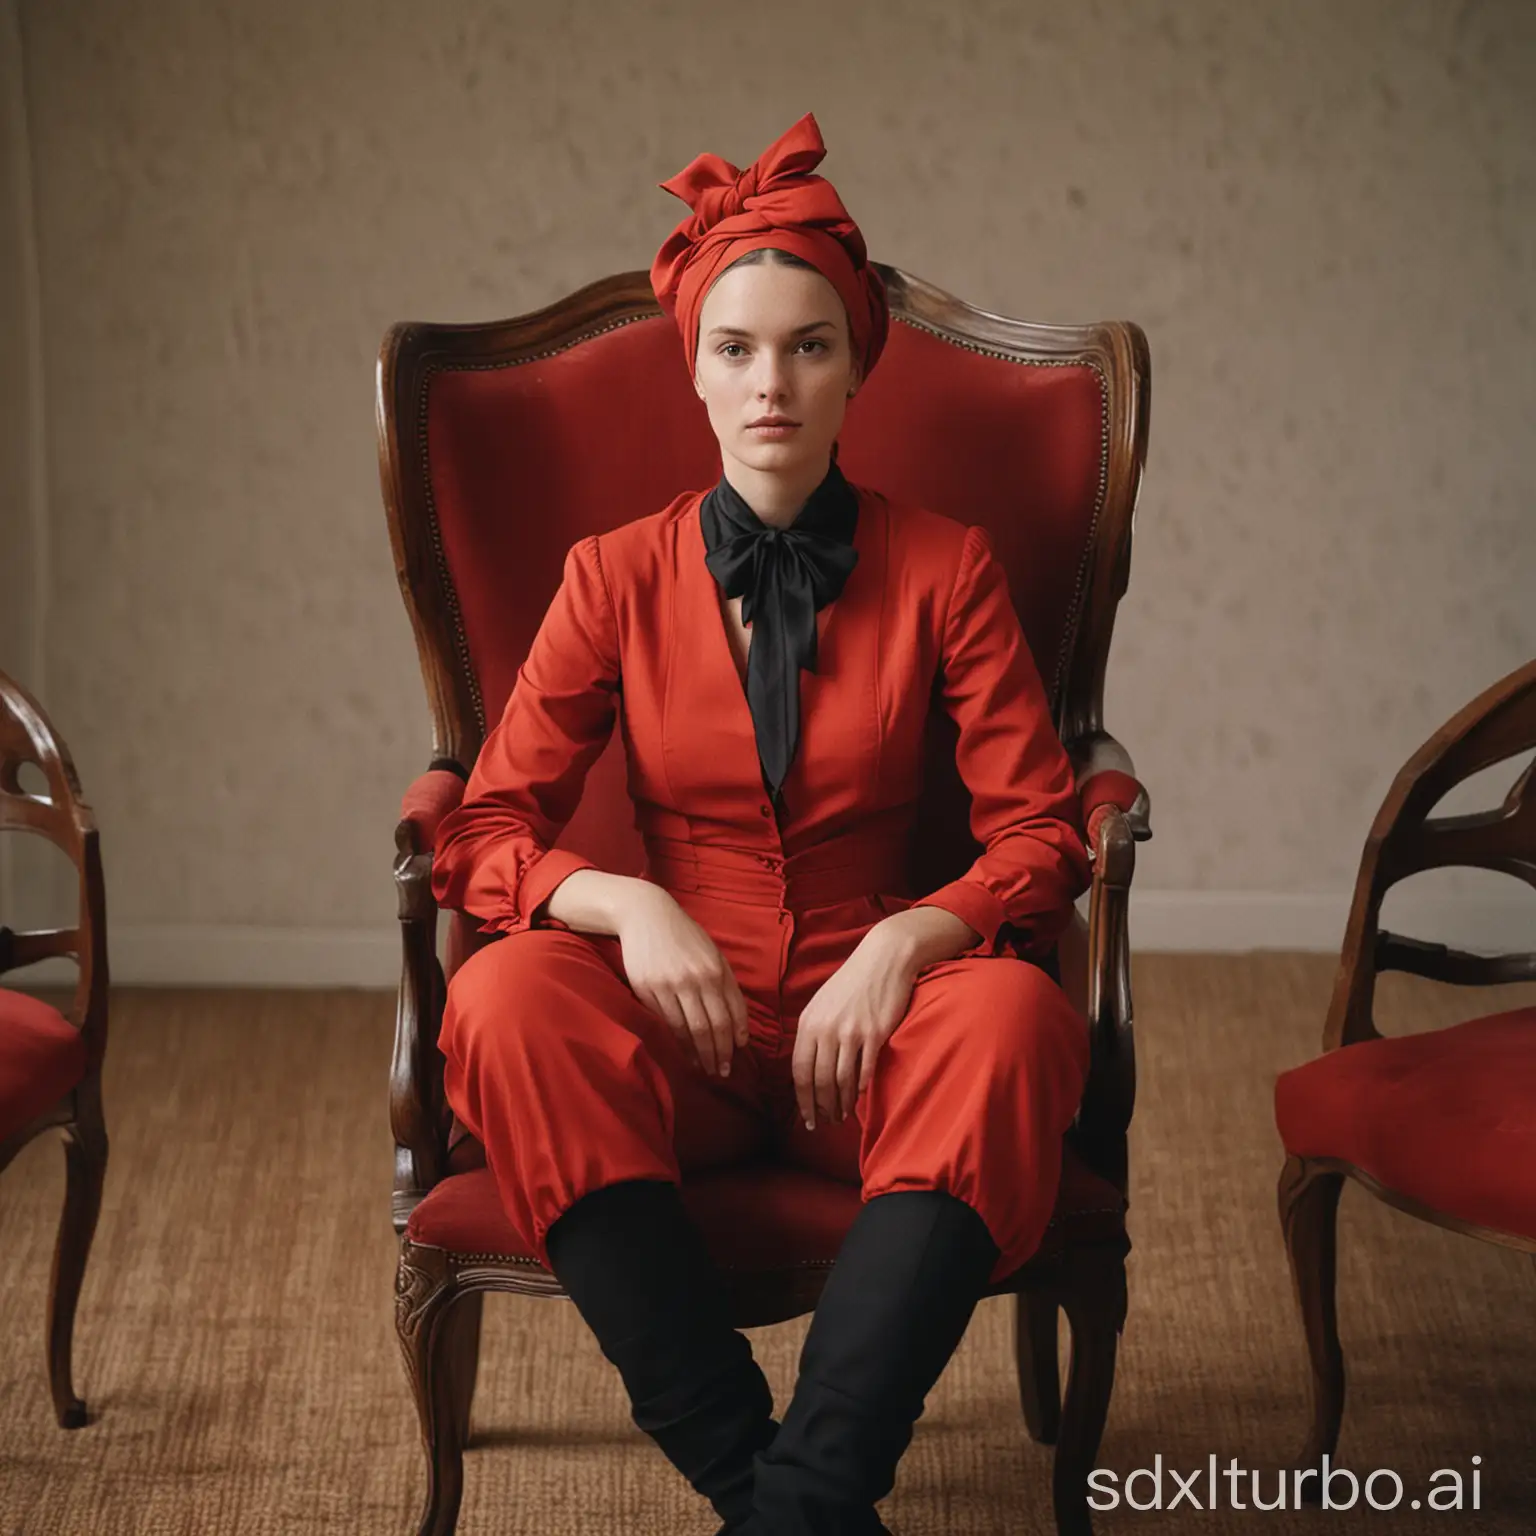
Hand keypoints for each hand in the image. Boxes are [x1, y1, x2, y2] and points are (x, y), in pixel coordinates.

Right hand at [613, 883, 748, 1077]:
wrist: (646, 915)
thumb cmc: (685, 936)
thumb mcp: (713, 954)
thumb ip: (727, 985)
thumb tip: (738, 1027)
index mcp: (716, 970)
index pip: (731, 1013)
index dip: (736, 1038)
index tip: (738, 1054)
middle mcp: (695, 979)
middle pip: (711, 1028)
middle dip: (719, 1054)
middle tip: (723, 1073)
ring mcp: (669, 986)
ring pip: (688, 1030)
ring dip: (699, 1054)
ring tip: (705, 1069)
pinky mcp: (647, 990)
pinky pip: (665, 1023)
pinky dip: (677, 1042)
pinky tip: (683, 1053)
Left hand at [792, 925, 919, 1129]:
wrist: (883, 959)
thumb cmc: (853, 982)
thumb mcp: (822, 1003)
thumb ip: (814, 1032)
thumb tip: (809, 1066)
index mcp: (809, 1022)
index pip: (800, 1070)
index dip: (803, 1099)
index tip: (807, 1118)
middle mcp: (826, 1029)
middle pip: (819, 1080)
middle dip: (822, 1107)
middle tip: (826, 1122)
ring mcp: (850, 1032)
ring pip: (841, 1080)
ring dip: (841, 1103)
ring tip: (842, 1115)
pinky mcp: (874, 1033)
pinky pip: (865, 1070)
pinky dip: (861, 1089)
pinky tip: (860, 1098)